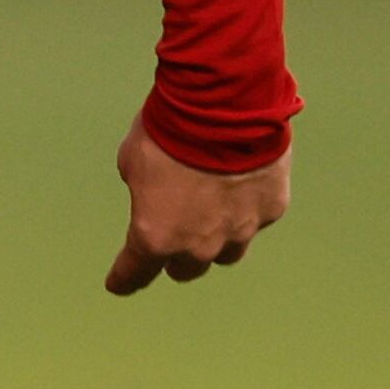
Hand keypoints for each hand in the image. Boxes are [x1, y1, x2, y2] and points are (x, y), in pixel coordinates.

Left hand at [107, 125, 288, 296]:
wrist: (225, 104)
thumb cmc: (169, 129)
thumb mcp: (134, 160)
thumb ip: (143, 189)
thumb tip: (156, 192)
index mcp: (155, 235)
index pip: (135, 272)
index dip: (125, 279)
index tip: (119, 284)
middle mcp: (199, 244)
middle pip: (186, 268)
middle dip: (176, 255)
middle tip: (173, 231)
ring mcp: (239, 230)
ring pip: (226, 253)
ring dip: (215, 240)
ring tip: (212, 212)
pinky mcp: (270, 210)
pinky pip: (255, 219)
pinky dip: (245, 207)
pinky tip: (241, 181)